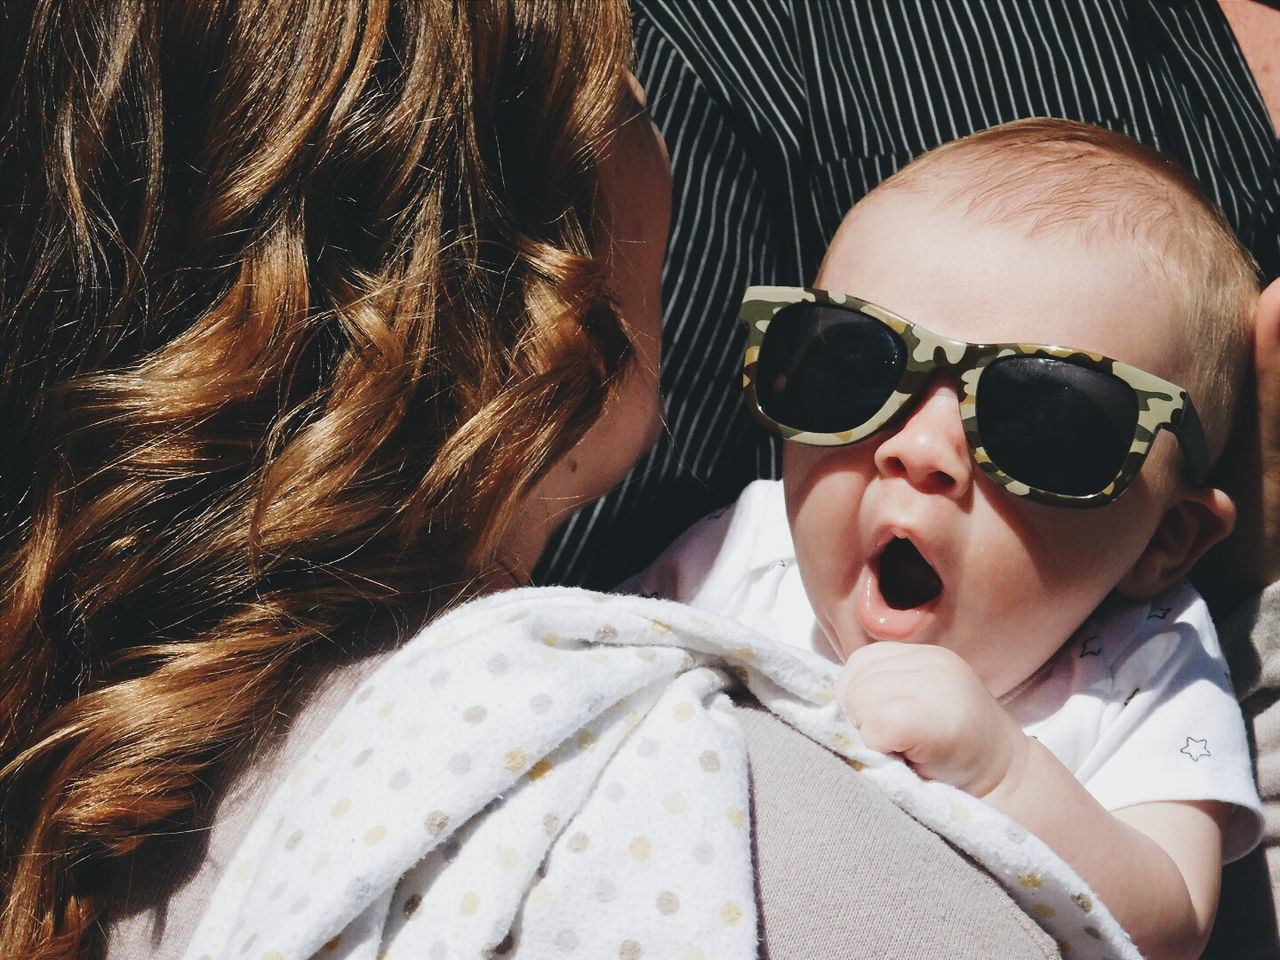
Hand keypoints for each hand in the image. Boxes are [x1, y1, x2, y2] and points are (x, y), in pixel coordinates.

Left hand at [839, 642, 1028, 797]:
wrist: (1008, 786)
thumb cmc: (949, 755)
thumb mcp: (914, 706)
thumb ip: (879, 692)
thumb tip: (827, 704)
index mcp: (921, 656)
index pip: (858, 665)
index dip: (859, 701)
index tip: (886, 727)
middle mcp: (933, 660)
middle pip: (855, 683)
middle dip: (861, 719)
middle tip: (897, 744)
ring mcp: (941, 686)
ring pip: (861, 701)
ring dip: (870, 734)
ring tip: (904, 750)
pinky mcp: (940, 718)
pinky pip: (877, 725)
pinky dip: (880, 747)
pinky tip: (908, 757)